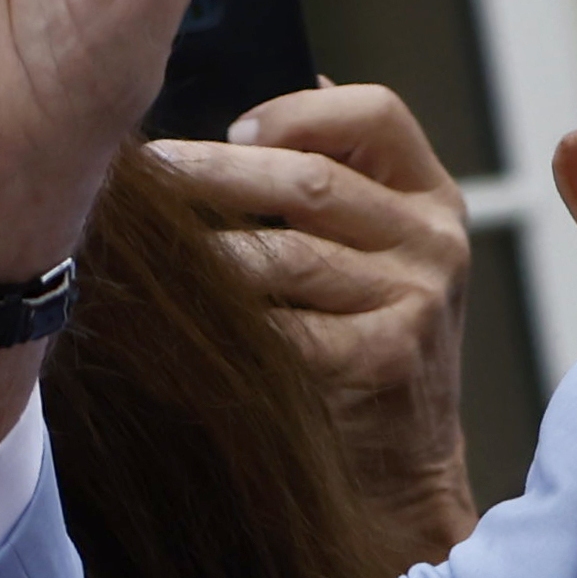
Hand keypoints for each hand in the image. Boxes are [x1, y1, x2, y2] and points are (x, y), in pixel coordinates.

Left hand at [147, 84, 478, 559]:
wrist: (403, 466)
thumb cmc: (366, 347)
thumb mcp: (375, 255)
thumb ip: (339, 183)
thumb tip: (263, 115)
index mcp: (432, 200)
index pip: (379, 114)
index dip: (299, 111)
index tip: (233, 130)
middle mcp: (435, 242)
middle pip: (310, 181)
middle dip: (211, 173)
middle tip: (141, 174)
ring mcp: (418, 299)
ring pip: (286, 254)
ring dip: (203, 250)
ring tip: (144, 243)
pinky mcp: (387, 356)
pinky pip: (284, 324)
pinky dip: (224, 319)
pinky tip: (176, 314)